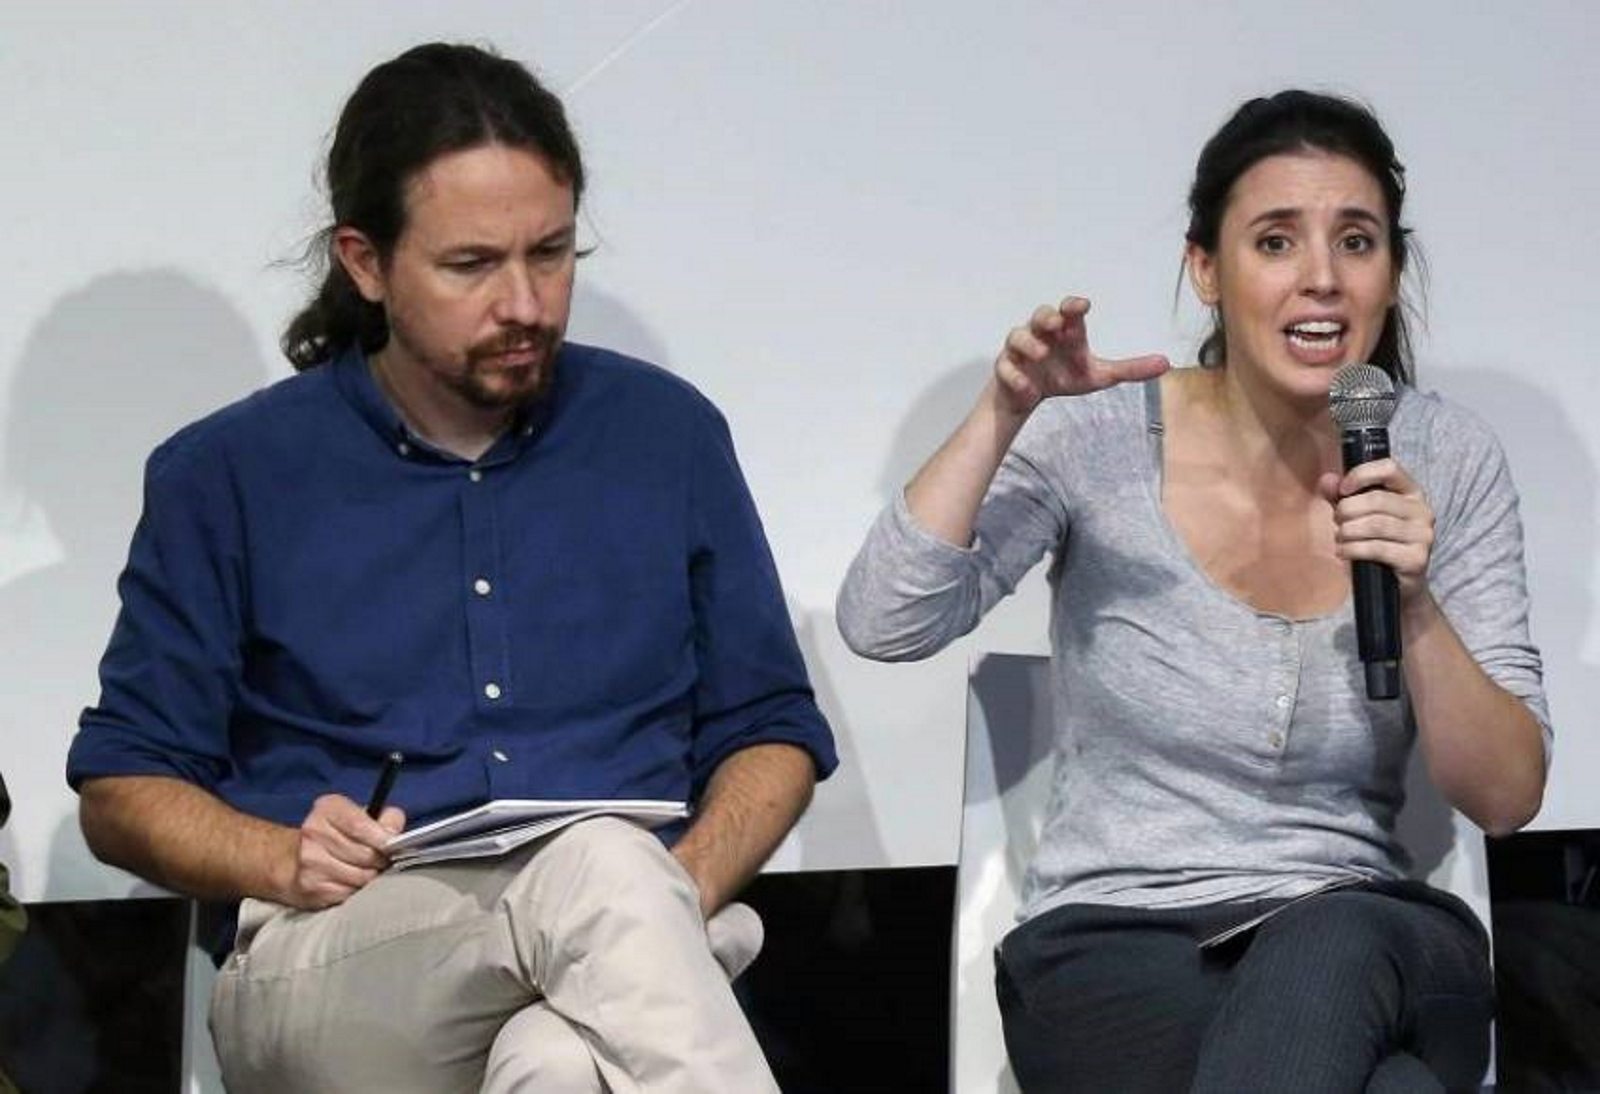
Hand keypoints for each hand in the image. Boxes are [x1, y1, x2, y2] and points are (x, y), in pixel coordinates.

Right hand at [278, 794, 404, 909]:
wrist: (295, 861)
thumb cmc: (337, 836)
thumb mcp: (358, 815)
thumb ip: (384, 818)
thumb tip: (396, 830)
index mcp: (327, 809)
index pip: (360, 825)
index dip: (383, 838)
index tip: (393, 845)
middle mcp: (314, 832)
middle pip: (365, 853)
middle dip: (381, 860)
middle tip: (382, 860)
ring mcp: (310, 861)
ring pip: (360, 876)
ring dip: (371, 877)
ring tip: (367, 870)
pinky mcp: (310, 886)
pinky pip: (349, 893)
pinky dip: (356, 891)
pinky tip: (350, 882)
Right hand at [993, 296, 1168, 416]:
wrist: (1028, 395)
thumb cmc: (1064, 376)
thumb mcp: (1098, 376)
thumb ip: (1129, 369)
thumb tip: (1166, 363)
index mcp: (1065, 333)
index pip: (1068, 312)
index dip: (1073, 306)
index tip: (1083, 306)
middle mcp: (1041, 335)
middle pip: (1039, 315)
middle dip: (1046, 317)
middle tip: (1056, 324)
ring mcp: (1020, 351)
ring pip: (1016, 336)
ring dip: (1028, 344)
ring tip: (1041, 356)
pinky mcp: (1005, 370)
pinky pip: (1004, 367)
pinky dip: (1015, 376)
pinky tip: (1029, 388)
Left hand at [1318, 458, 1434, 603]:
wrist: (1396, 585)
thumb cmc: (1376, 543)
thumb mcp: (1357, 516)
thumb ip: (1341, 496)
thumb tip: (1327, 480)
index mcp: (1411, 491)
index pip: (1389, 468)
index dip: (1361, 475)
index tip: (1342, 490)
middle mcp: (1422, 510)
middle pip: (1376, 500)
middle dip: (1347, 510)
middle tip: (1337, 522)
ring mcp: (1423, 535)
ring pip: (1375, 525)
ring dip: (1348, 531)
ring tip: (1340, 538)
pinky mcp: (1416, 558)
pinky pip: (1377, 548)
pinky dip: (1353, 549)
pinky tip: (1343, 552)